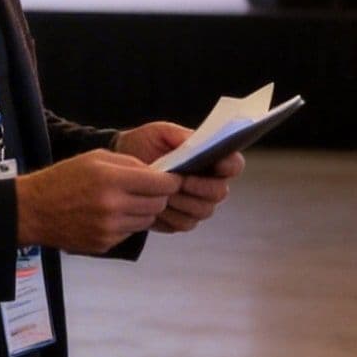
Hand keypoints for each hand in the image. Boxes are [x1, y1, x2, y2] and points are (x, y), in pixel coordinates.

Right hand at [14, 149, 179, 253]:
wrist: (35, 210)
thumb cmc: (64, 178)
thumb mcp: (97, 158)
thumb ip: (130, 164)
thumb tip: (158, 174)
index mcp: (112, 181)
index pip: (161, 185)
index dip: (171, 182)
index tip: (170, 179)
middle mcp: (114, 207)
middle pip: (158, 205)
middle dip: (159, 196)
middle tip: (149, 189)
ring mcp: (110, 229)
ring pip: (147, 220)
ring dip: (144, 210)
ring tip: (127, 201)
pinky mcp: (105, 244)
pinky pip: (130, 232)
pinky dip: (128, 223)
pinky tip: (111, 215)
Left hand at [112, 120, 244, 233]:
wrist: (122, 169)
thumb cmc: (145, 145)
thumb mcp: (159, 132)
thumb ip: (180, 135)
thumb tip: (197, 143)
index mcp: (212, 159)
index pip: (234, 164)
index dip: (229, 165)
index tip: (215, 163)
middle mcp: (211, 184)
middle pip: (220, 192)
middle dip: (199, 187)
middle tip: (179, 181)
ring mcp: (198, 205)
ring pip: (203, 210)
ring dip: (182, 202)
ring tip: (162, 192)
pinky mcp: (183, 220)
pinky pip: (184, 223)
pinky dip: (170, 216)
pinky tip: (156, 204)